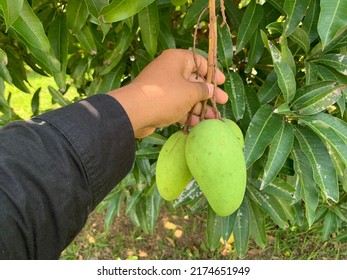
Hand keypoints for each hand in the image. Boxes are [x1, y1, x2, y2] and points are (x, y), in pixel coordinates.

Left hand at [108, 49, 227, 137]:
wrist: (134, 112)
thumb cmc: (165, 96)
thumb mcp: (190, 92)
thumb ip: (203, 90)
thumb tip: (210, 89)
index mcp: (177, 60)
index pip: (199, 61)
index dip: (212, 72)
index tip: (221, 82)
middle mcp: (170, 71)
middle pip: (194, 80)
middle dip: (208, 94)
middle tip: (222, 102)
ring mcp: (164, 87)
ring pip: (186, 95)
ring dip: (200, 107)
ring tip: (213, 118)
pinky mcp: (159, 102)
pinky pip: (177, 106)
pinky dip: (188, 113)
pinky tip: (199, 123)